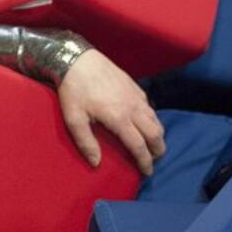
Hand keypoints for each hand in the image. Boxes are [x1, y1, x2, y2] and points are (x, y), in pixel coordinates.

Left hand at [58, 49, 165, 175]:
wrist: (77, 59)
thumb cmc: (73, 90)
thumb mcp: (74, 118)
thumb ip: (86, 142)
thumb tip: (96, 163)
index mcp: (119, 118)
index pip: (138, 145)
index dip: (145, 161)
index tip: (146, 172)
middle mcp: (132, 108)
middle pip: (155, 133)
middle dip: (158, 150)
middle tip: (154, 160)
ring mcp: (135, 96)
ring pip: (155, 119)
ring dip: (158, 135)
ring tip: (154, 145)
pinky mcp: (134, 86)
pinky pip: (149, 107)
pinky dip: (153, 119)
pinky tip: (146, 123)